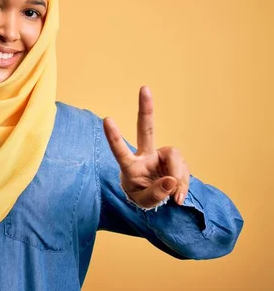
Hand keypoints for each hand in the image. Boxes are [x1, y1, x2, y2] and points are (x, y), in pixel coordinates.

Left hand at [103, 86, 189, 207]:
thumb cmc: (142, 196)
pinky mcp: (173, 160)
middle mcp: (144, 155)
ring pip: (175, 157)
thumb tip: (171, 181)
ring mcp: (160, 156)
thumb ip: (156, 194)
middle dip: (146, 109)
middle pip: (146, 129)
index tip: (107, 119)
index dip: (114, 136)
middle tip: (144, 88)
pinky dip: (184, 183)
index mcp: (130, 166)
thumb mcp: (144, 202)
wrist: (155, 198)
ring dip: (179, 177)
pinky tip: (179, 194)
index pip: (120, 150)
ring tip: (176, 197)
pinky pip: (183, 168)